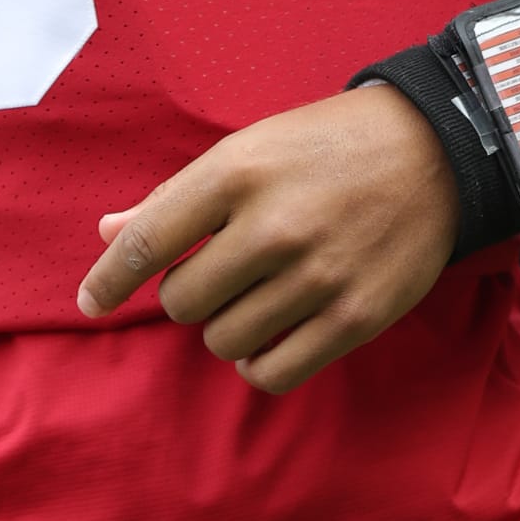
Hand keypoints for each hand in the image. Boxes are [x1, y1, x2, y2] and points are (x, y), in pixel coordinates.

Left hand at [77, 86, 461, 393]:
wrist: (430, 152)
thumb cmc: (322, 147)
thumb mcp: (245, 150)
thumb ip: (176, 199)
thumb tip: (109, 233)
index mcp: (238, 172)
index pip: (151, 239)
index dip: (110, 278)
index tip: (88, 302)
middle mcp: (273, 227)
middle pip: (183, 299)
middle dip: (185, 293)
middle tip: (214, 271)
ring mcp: (316, 277)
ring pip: (223, 339)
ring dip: (222, 326)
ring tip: (248, 296)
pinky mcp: (354, 318)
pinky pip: (274, 373)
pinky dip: (256, 363)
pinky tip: (264, 337)